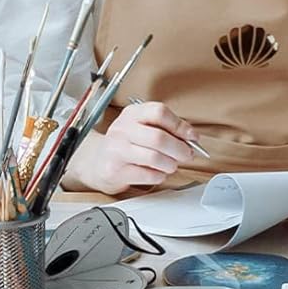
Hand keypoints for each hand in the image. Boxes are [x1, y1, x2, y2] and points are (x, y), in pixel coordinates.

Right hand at [64, 102, 199, 194]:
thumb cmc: (125, 145)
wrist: (97, 163)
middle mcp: (122, 129)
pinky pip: (147, 175)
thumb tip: (190, 137)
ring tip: (171, 166)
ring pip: (154, 157)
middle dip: (179, 149)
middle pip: (159, 137)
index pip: (159, 112)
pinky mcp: (115, 170)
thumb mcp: (141, 128)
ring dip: (170, 164)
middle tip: (187, 155)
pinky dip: (159, 176)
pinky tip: (158, 174)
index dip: (179, 125)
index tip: (191, 136)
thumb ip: (165, 129)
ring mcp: (117, 150)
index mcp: (132, 114)